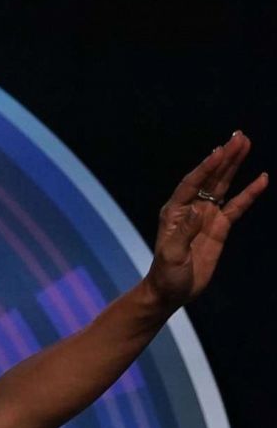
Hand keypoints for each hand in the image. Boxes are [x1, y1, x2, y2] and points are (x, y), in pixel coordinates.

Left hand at [145, 131, 265, 307]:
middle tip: (239, 136)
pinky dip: (249, 193)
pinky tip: (261, 179)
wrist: (172, 291)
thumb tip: (198, 212)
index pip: (193, 182)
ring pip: (223, 185)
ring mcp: (206, 215)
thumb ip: (183, 233)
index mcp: (175, 211)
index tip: (221, 150)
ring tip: (245, 144)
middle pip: (210, 177)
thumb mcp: (171, 255)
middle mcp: (190, 208)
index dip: (207, 166)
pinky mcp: (219, 227)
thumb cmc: (166, 275)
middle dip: (224, 157)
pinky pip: (237, 206)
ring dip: (234, 165)